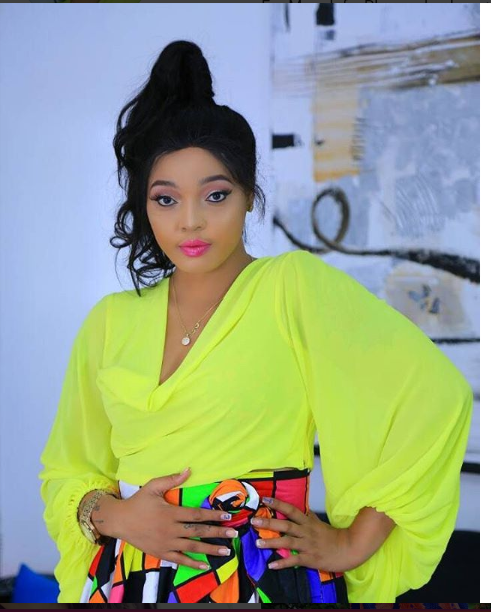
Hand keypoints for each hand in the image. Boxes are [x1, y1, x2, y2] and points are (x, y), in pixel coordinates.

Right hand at [116, 468, 238, 570]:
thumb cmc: (138, 502)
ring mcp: (166, 543)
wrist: (119, 520)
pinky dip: (192, 564)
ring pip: (192, 547)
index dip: (213, 515)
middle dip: (217, 533)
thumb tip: (189, 469)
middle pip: (198, 532)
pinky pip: (179, 560)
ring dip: (210, 550)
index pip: (197, 515)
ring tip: (226, 551)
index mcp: (171, 513)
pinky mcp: (160, 553)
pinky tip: (204, 565)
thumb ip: (172, 479)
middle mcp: (170, 529)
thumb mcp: (153, 486)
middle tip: (234, 533)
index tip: (228, 516)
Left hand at [250, 496, 358, 572]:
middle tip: (254, 521)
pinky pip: (294, 561)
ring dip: (271, 543)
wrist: (348, 549)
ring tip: (257, 543)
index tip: (265, 500)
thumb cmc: (333, 536)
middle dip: (269, 523)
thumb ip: (310, 517)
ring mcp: (307, 545)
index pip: (291, 510)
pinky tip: (272, 565)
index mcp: (308, 522)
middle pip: (286, 526)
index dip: (278, 504)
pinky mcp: (310, 559)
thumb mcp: (320, 522)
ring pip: (287, 543)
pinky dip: (283, 563)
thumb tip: (304, 509)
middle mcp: (306, 532)